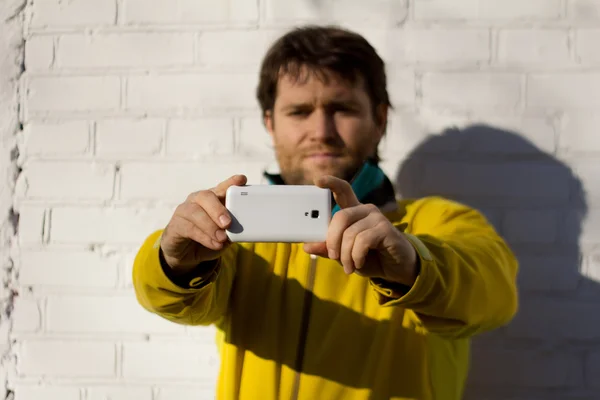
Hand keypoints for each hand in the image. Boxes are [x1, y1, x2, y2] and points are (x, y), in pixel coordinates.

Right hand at [160, 174, 246, 272]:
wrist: (186, 255)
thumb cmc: (208, 239)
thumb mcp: (224, 234)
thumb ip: (233, 230)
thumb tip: (242, 231)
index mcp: (213, 199)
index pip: (222, 188)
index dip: (231, 183)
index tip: (242, 179)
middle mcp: (198, 201)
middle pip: (206, 196)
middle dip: (218, 209)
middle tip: (228, 223)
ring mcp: (185, 211)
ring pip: (196, 212)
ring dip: (211, 226)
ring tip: (222, 238)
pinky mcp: (176, 225)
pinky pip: (189, 228)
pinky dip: (204, 237)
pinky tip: (215, 244)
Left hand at [303, 175, 417, 286]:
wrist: (396, 269)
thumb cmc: (370, 258)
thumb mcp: (344, 255)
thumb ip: (328, 249)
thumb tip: (307, 246)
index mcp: (354, 212)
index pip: (342, 191)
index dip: (331, 183)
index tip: (318, 180)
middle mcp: (365, 210)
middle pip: (340, 217)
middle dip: (332, 240)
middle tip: (333, 256)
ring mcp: (377, 218)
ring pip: (350, 233)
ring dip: (346, 255)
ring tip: (348, 267)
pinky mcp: (386, 229)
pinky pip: (363, 240)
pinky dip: (356, 256)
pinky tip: (358, 263)